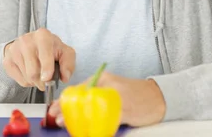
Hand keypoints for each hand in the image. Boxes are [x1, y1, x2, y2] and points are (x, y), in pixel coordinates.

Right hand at [3, 28, 74, 90]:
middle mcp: (26, 40)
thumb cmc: (50, 49)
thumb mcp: (64, 52)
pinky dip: (27, 81)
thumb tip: (65, 77)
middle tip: (47, 80)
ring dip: (36, 81)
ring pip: (27, 77)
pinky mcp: (7, 60)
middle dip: (42, 81)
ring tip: (39, 72)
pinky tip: (30, 71)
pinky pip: (19, 79)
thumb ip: (68, 63)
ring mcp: (15, 49)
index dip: (46, 68)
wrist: (31, 44)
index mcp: (43, 35)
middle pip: (33, 71)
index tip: (47, 78)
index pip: (44, 54)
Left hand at [48, 72, 165, 127]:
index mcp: (102, 79)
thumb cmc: (134, 95)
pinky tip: (95, 134)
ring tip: (73, 129)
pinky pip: (109, 121)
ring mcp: (117, 96)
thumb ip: (94, 96)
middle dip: (68, 112)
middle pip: (82, 99)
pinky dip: (100, 129)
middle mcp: (108, 85)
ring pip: (93, 111)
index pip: (77, 89)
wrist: (158, 96)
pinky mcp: (126, 108)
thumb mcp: (111, 90)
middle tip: (59, 121)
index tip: (53, 110)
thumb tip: (73, 110)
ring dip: (80, 122)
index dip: (63, 101)